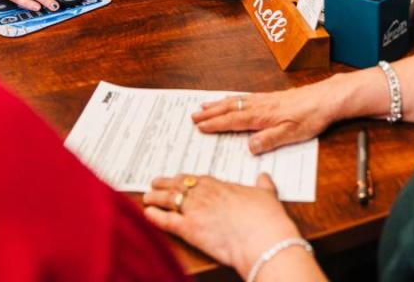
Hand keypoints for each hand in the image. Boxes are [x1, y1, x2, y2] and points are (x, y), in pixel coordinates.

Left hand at [144, 174, 303, 278]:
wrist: (262, 237)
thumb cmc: (266, 218)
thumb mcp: (267, 195)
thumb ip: (263, 185)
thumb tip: (264, 177)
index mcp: (220, 186)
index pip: (197, 179)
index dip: (185, 179)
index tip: (178, 178)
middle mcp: (204, 194)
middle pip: (179, 186)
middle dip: (165, 184)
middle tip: (155, 183)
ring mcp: (195, 210)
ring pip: (169, 200)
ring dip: (155, 198)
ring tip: (147, 196)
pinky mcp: (189, 229)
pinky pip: (166, 221)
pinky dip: (154, 217)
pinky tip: (147, 213)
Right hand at [193, 81, 339, 153]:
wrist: (325, 99)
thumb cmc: (310, 117)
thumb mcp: (292, 134)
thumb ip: (270, 140)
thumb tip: (250, 146)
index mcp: (262, 115)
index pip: (233, 120)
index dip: (215, 124)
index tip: (200, 127)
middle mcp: (259, 105)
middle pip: (230, 108)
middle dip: (211, 112)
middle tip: (193, 116)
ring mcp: (264, 99)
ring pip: (235, 100)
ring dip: (218, 104)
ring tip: (204, 106)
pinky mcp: (270, 98)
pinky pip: (244, 97)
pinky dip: (232, 98)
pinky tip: (231, 100)